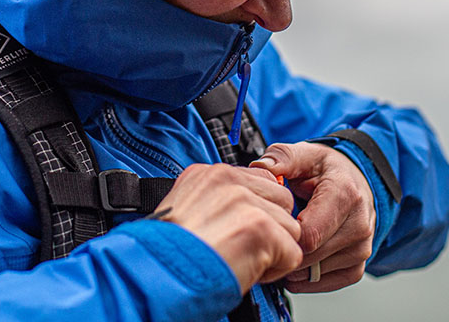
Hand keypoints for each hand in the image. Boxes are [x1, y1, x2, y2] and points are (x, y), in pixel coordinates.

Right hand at [156, 163, 302, 292]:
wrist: (155, 274)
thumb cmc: (164, 254)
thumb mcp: (184, 211)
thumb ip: (215, 202)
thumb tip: (239, 212)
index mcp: (209, 174)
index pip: (259, 180)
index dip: (257, 209)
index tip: (242, 229)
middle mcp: (229, 181)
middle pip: (281, 199)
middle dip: (271, 228)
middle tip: (242, 248)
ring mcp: (247, 202)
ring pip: (290, 227)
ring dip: (273, 251)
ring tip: (240, 261)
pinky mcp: (262, 227)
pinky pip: (292, 252)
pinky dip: (275, 270)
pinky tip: (246, 271)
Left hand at [250, 142, 375, 292]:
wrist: (354, 181)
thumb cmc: (325, 170)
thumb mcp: (303, 154)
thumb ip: (281, 157)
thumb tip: (261, 167)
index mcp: (344, 195)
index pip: (308, 235)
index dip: (282, 233)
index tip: (270, 223)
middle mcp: (359, 224)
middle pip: (310, 257)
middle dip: (285, 248)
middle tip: (270, 235)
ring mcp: (361, 247)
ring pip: (316, 273)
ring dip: (294, 265)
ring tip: (285, 242)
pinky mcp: (358, 265)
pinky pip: (328, 283)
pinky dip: (307, 278)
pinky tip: (296, 261)